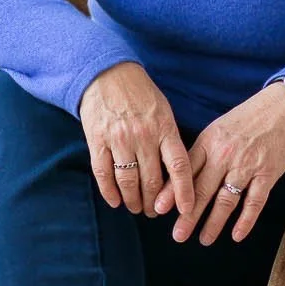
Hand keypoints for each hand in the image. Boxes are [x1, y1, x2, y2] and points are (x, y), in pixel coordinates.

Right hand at [79, 62, 195, 223]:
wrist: (107, 73)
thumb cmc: (141, 94)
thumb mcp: (164, 112)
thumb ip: (170, 140)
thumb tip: (177, 174)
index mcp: (165, 128)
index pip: (179, 167)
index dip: (184, 192)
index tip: (187, 209)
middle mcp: (143, 136)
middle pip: (152, 180)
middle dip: (155, 202)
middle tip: (154, 212)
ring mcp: (119, 139)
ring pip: (128, 181)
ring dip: (133, 200)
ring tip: (136, 208)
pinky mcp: (97, 140)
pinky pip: (103, 173)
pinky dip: (110, 191)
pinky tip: (115, 201)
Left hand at [153, 83, 284, 244]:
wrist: (283, 108)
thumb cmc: (246, 119)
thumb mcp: (217, 130)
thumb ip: (201, 153)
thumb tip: (180, 179)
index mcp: (209, 143)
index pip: (186, 171)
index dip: (172, 191)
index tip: (159, 209)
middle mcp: (225, 155)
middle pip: (202, 190)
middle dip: (188, 216)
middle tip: (178, 235)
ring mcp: (247, 166)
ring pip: (226, 200)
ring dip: (214, 223)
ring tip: (204, 239)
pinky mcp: (267, 174)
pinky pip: (254, 202)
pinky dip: (246, 221)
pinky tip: (237, 235)